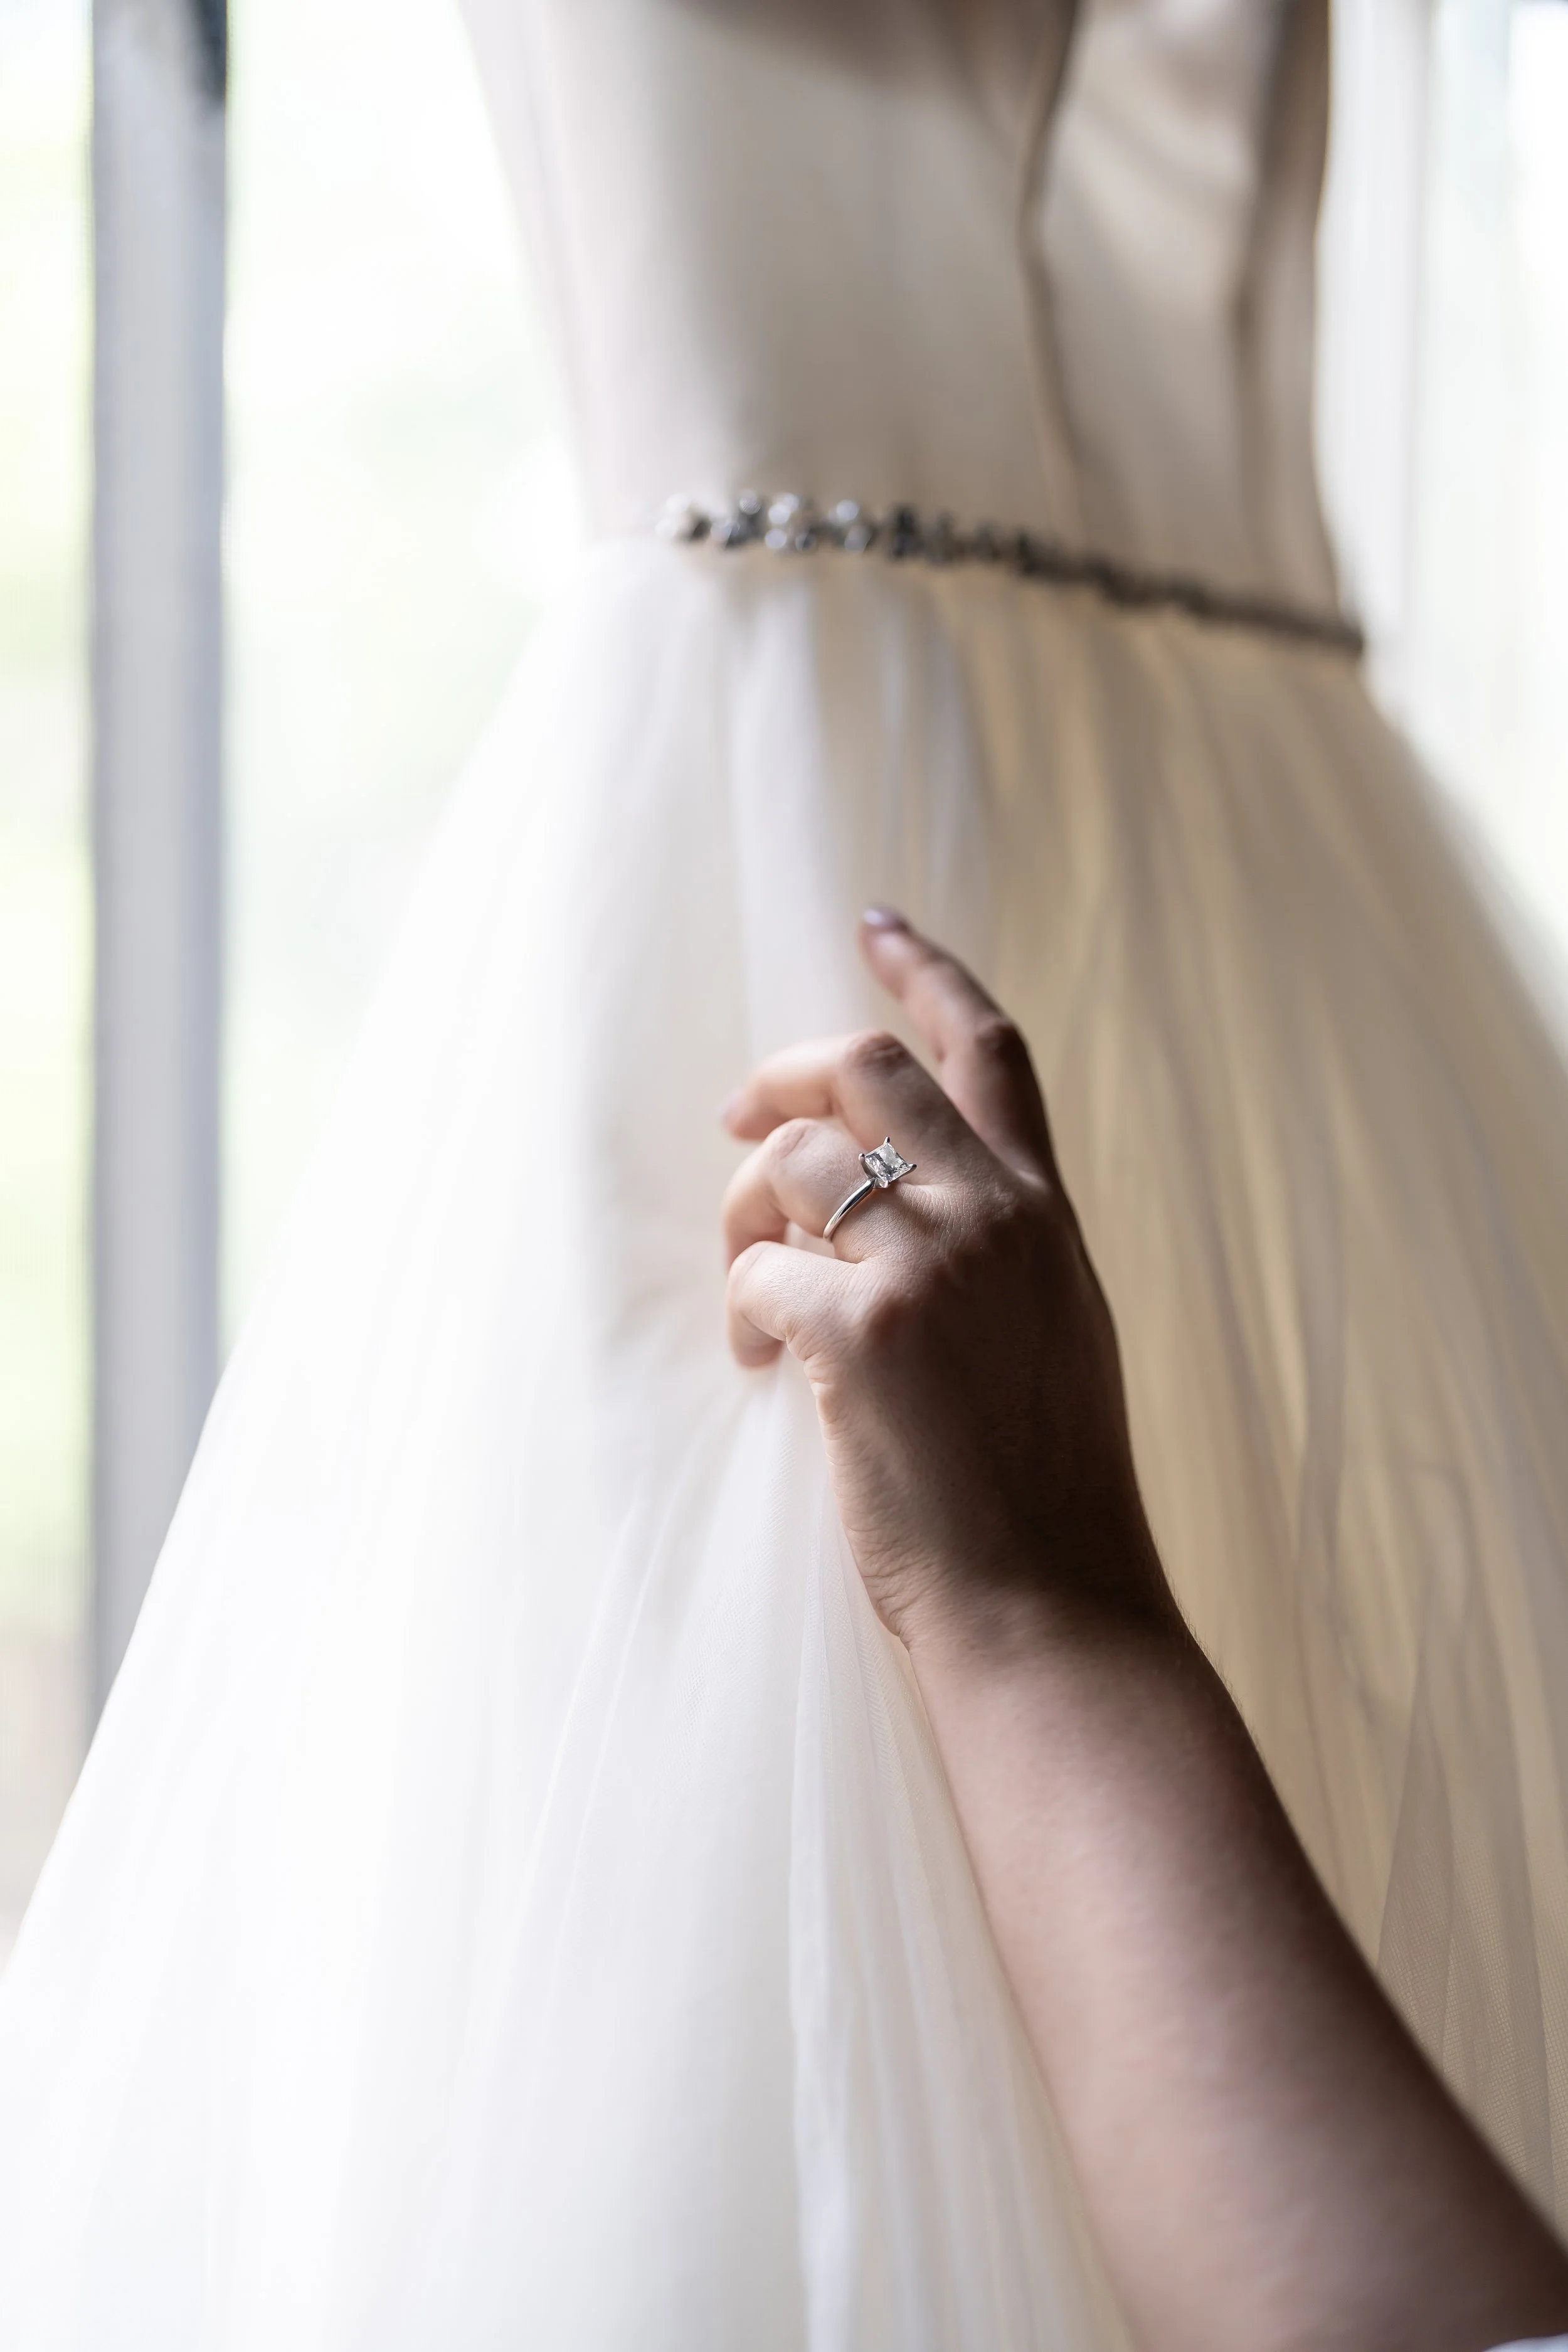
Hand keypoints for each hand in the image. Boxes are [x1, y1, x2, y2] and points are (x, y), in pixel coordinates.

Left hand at [721, 909, 1170, 1658]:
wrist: (1055, 1612)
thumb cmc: (1046, 1496)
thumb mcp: (1058, 1338)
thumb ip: (1000, 1252)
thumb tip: (903, 1207)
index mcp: (1045, 1215)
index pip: (991, 1048)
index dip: (927, 973)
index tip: (875, 922)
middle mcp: (996, 1217)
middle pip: (864, 1068)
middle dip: (780, 1076)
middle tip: (737, 1121)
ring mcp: (933, 1267)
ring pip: (790, 1163)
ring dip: (740, 1213)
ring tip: (749, 1293)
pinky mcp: (863, 1333)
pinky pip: (760, 1272)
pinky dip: (741, 1308)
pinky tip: (758, 1369)